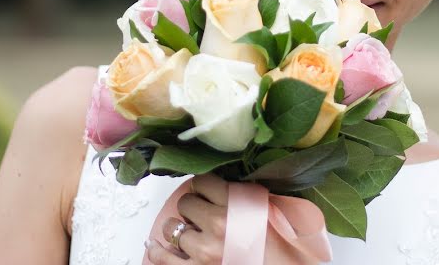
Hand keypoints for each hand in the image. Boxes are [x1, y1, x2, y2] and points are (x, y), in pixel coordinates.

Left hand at [145, 174, 317, 263]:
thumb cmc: (283, 246)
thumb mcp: (269, 209)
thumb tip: (225, 181)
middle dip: (192, 207)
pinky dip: (157, 251)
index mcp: (236, 204)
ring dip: (179, 229)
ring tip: (189, 232)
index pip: (202, 181)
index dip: (204, 187)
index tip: (207, 191)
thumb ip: (245, 194)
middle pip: (186, 202)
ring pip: (172, 228)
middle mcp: (218, 224)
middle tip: (202, 214)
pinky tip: (156, 246)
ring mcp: (204, 250)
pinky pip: (164, 258)